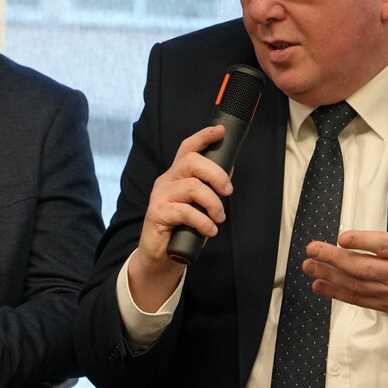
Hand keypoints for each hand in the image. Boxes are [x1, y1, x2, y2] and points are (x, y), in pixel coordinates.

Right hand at [129, 125, 232, 310]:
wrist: (159, 256)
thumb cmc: (181, 229)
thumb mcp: (198, 206)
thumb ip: (210, 190)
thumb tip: (229, 171)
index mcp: (177, 176)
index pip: (187, 149)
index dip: (203, 137)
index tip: (219, 131)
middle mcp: (166, 181)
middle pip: (192, 162)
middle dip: (216, 174)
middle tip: (227, 191)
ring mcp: (160, 196)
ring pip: (192, 187)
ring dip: (213, 203)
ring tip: (218, 218)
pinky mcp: (158, 213)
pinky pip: (186, 211)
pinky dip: (203, 222)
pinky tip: (209, 230)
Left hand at [302, 196, 387, 363]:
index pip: (383, 246)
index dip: (362, 241)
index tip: (342, 237)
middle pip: (362, 267)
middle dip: (333, 259)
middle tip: (312, 249)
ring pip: (356, 284)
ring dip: (329, 276)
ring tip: (308, 266)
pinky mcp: (387, 305)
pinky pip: (359, 299)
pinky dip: (338, 293)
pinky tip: (320, 285)